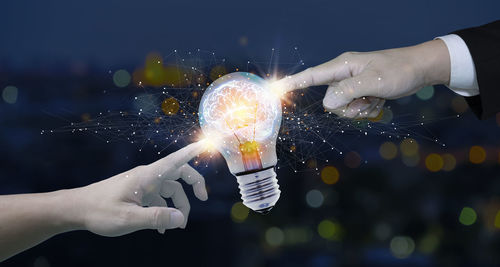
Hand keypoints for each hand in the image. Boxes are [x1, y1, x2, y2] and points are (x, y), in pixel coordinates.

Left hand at [68, 141, 207, 235]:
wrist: (77, 210)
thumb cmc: (99, 211)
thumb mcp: (128, 218)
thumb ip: (155, 218)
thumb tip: (181, 219)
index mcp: (147, 176)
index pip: (175, 160)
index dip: (192, 152)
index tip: (206, 143)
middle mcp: (147, 177)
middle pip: (178, 174)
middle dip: (193, 185)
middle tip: (203, 199)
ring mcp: (143, 185)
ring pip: (170, 190)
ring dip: (177, 206)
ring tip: (178, 226)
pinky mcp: (138, 193)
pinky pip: (158, 199)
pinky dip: (164, 211)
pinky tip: (161, 228)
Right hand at [273, 39, 449, 118]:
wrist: (419, 70)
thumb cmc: (399, 70)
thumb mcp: (374, 81)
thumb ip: (348, 91)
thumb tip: (328, 103)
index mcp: (342, 66)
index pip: (311, 76)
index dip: (293, 83)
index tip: (276, 89)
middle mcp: (343, 76)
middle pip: (331, 101)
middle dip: (349, 107)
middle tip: (367, 97)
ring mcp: (352, 85)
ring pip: (343, 108)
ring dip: (360, 109)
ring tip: (376, 97)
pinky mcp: (360, 93)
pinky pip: (355, 110)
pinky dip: (368, 109)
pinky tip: (380, 100)